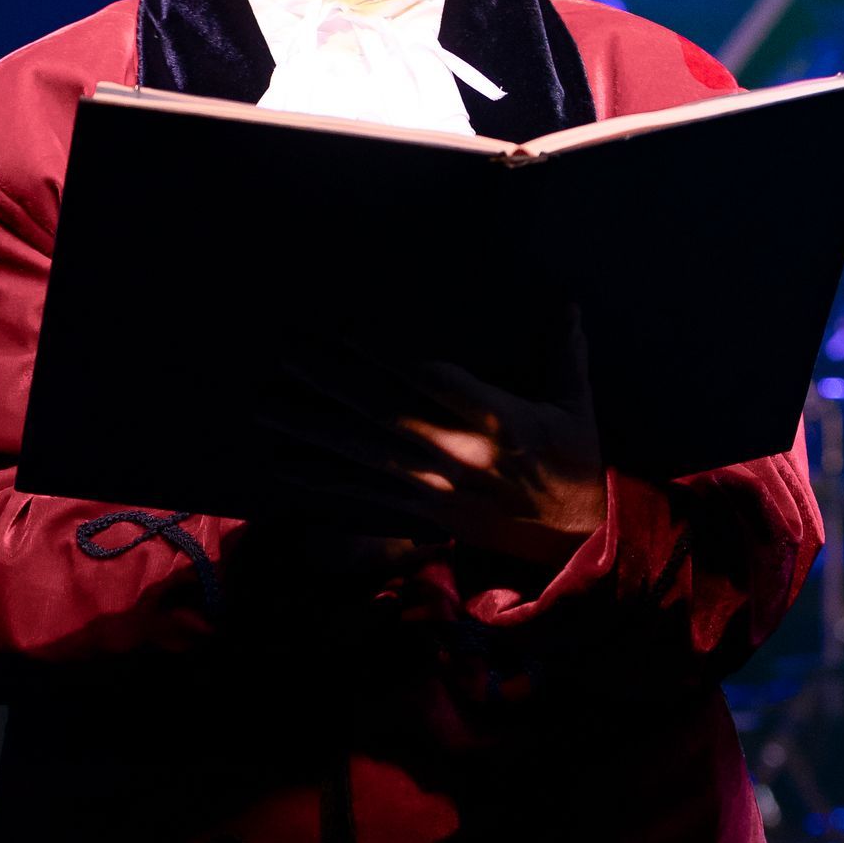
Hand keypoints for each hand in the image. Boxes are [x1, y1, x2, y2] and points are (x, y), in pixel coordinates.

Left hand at [255, 324, 606, 564]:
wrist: (574, 541)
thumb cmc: (575, 462)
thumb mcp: (576, 404)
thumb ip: (564, 351)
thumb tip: (565, 300)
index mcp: (499, 420)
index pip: (434, 379)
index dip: (388, 354)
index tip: (347, 328)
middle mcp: (460, 454)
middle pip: (385, 411)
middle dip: (332, 380)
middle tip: (287, 351)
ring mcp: (436, 487)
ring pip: (365, 453)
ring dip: (312, 428)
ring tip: (266, 405)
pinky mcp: (424, 513)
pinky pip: (365, 494)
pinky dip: (324, 479)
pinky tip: (285, 463)